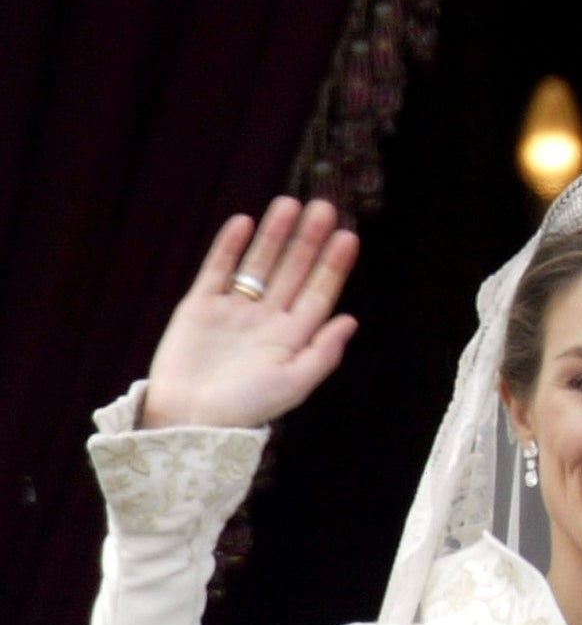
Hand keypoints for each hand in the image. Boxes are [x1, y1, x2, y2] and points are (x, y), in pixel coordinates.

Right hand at [140, 197, 359, 429]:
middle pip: (292, 271)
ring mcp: (234, 311)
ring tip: (290, 204)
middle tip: (324, 207)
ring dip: (275, 235)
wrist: (188, 420)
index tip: (348, 236)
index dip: (333, 265)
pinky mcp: (200, 307)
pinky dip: (230, 247)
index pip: (319, 293)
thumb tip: (351, 321)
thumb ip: (323, 353)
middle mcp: (266, 319)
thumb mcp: (293, 384)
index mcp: (292, 337)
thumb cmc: (245, 408)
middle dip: (308, 240)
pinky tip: (245, 223)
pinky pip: (218, 270)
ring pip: (259, 264)